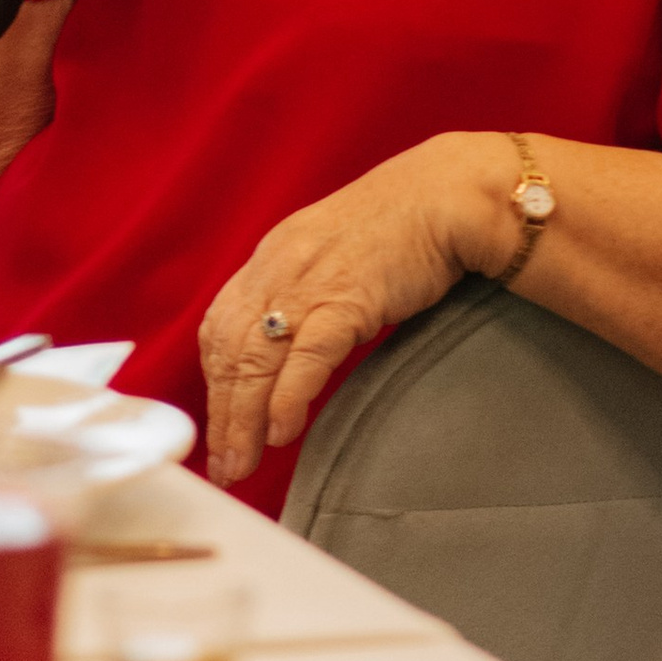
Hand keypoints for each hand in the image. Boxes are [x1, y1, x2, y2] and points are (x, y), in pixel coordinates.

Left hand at [198, 135, 514, 488]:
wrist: (447, 195)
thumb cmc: (398, 230)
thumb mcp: (330, 256)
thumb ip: (302, 294)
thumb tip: (285, 349)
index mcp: (273, 257)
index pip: (221, 327)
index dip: (214, 382)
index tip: (217, 426)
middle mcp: (280, 267)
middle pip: (230, 350)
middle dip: (222, 415)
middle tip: (225, 465)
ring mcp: (312, 281)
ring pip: (257, 357)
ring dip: (244, 419)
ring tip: (243, 463)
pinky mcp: (349, 295)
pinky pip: (307, 354)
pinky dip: (288, 397)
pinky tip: (281, 433)